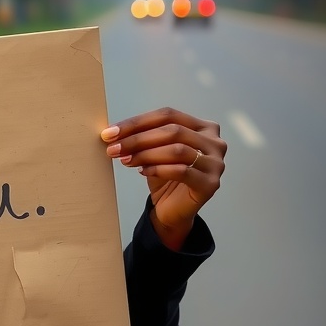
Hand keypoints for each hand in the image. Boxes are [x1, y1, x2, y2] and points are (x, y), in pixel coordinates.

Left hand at [101, 107, 226, 250]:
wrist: (173, 209)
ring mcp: (216, 163)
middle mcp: (214, 142)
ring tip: (125, 160)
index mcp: (203, 127)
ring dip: (145, 154)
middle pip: (172, 131)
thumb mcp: (153, 150)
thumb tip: (113, 132)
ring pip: (176, 150)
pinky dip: (157, 169)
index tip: (110, 132)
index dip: (136, 122)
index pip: (167, 115)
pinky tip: (142, 171)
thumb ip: (141, 137)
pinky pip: (181, 171)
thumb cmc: (164, 175)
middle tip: (114, 147)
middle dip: (137, 138)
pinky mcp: (210, 184)